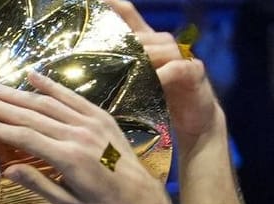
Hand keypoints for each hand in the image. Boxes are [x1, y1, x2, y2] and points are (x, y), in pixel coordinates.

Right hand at [0, 72, 173, 203]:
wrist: (142, 196)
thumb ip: (39, 184)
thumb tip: (9, 169)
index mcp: (69, 159)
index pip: (25, 137)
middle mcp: (79, 135)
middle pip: (32, 115)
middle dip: (1, 104)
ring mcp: (91, 122)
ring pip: (49, 103)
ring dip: (19, 93)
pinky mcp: (101, 116)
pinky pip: (72, 96)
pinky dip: (51, 85)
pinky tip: (32, 76)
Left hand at [106, 0, 219, 144]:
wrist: (193, 122)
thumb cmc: (159, 103)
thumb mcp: (133, 86)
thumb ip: (114, 75)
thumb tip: (79, 73)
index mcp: (146, 43)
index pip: (127, 14)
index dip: (112, 5)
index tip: (94, 0)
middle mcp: (162, 44)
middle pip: (138, 35)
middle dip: (118, 44)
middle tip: (93, 54)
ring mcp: (179, 56)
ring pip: (156, 50)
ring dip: (139, 60)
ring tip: (121, 71)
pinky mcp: (193, 72)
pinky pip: (175, 68)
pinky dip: (162, 75)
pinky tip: (152, 81)